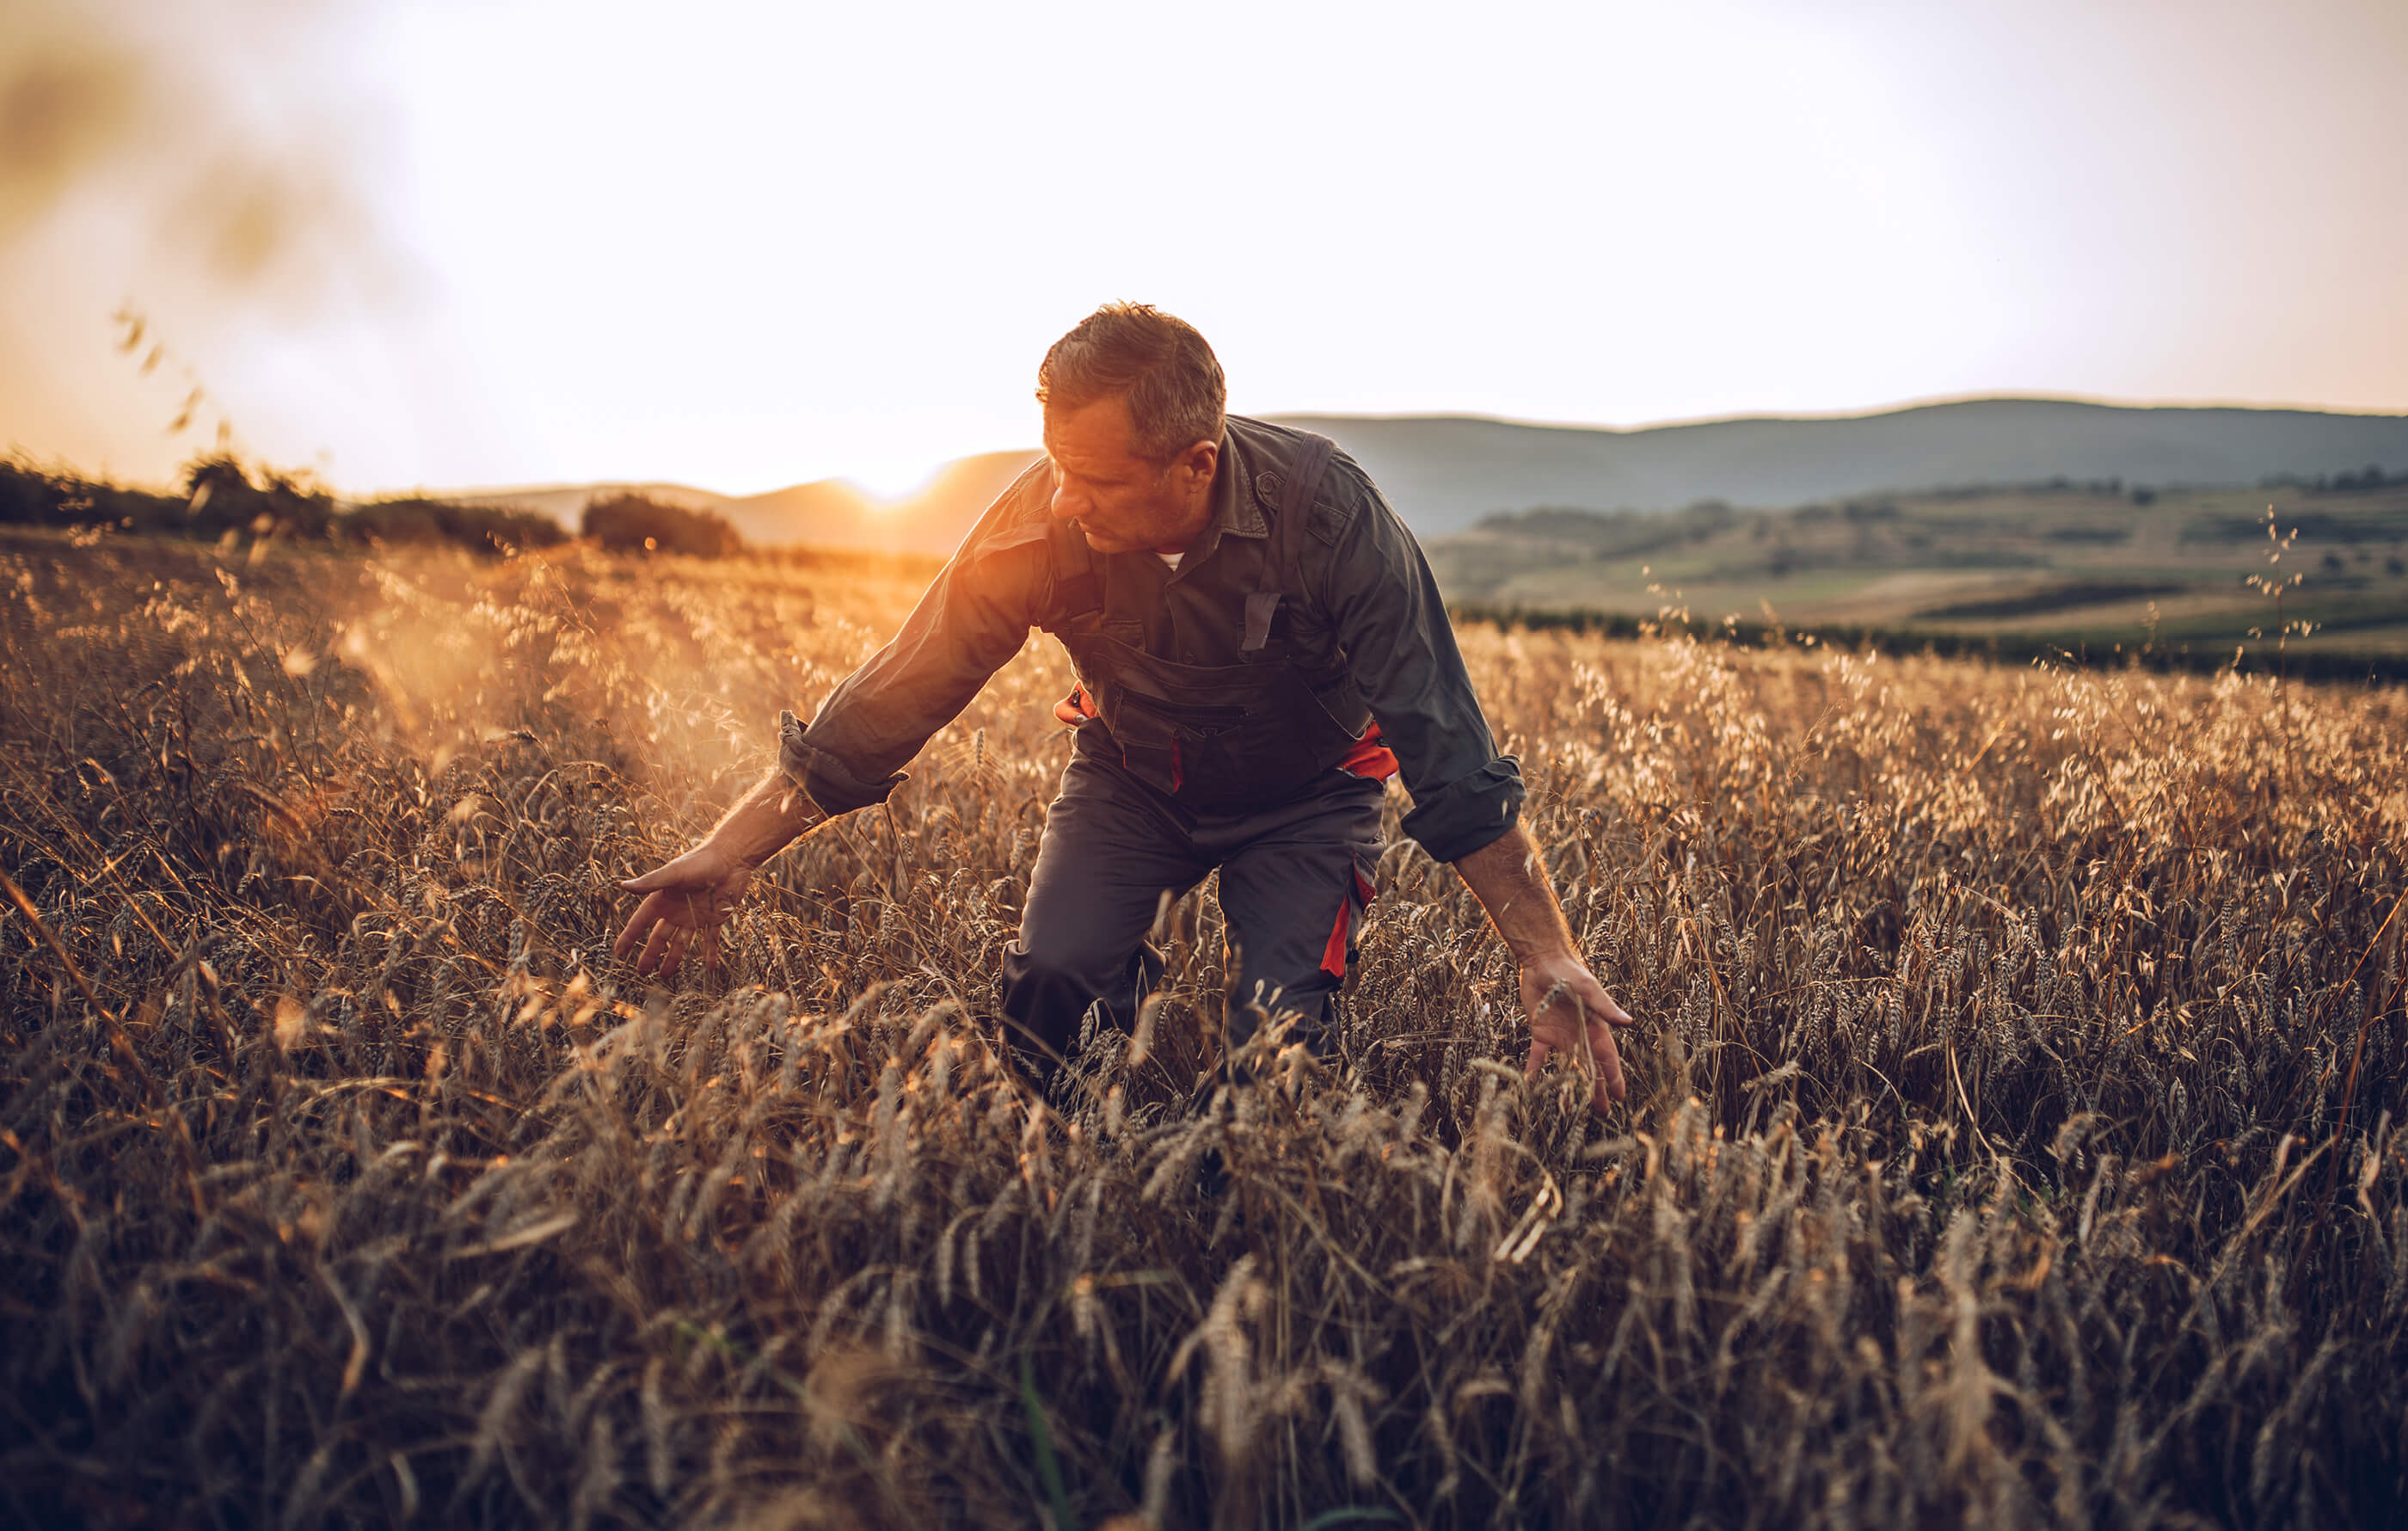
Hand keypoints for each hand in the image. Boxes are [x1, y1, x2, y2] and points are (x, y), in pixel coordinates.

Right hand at [613, 843, 752, 979]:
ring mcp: (696, 916)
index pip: (641, 922)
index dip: (629, 937)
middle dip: (650, 954)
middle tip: (641, 972)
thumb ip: (650, 883)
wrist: (731, 858)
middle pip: (660, 937)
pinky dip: (710, 955)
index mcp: (663, 899)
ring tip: (664, 976)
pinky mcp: (715, 918)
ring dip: (673, 959)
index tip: (618, 953)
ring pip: (681, 943)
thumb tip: (623, 886)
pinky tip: (709, 969)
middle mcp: (677, 910)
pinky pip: (711, 941)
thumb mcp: (673, 873)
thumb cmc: (700, 861)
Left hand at [1519, 952, 1636, 1111]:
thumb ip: (1605, 1008)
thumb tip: (1628, 1023)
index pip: (1607, 1058)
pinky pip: (1538, 1056)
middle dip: (1596, 1090)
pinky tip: (1531, 1084)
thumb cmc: (1570, 972)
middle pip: (1590, 1068)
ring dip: (1570, 1086)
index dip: (1614, 1077)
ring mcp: (1560, 1036)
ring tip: (1574, 1109)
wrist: (1542, 961)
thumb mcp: (1588, 990)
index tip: (1620, 1097)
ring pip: (1567, 1067)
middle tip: (1601, 1113)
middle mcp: (1580, 1036)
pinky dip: (1535, 1069)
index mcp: (1596, 1028)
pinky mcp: (1540, 1032)